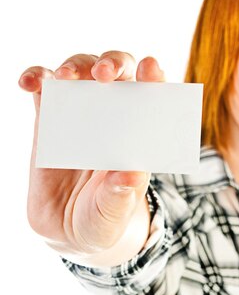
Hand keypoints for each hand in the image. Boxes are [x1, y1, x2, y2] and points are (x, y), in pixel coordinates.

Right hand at [19, 52, 164, 257]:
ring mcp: (80, 115)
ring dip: (75, 65)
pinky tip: (29, 82)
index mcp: (139, 134)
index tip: (150, 69)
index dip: (153, 77)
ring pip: (80, 72)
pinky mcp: (49, 120)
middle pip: (117, 73)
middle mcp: (114, 117)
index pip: (152, 96)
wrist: (68, 231)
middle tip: (103, 74)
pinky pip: (43, 89)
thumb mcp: (113, 214)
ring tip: (65, 77)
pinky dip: (36, 77)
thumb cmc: (103, 218)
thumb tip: (131, 174)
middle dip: (113, 63)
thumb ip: (121, 196)